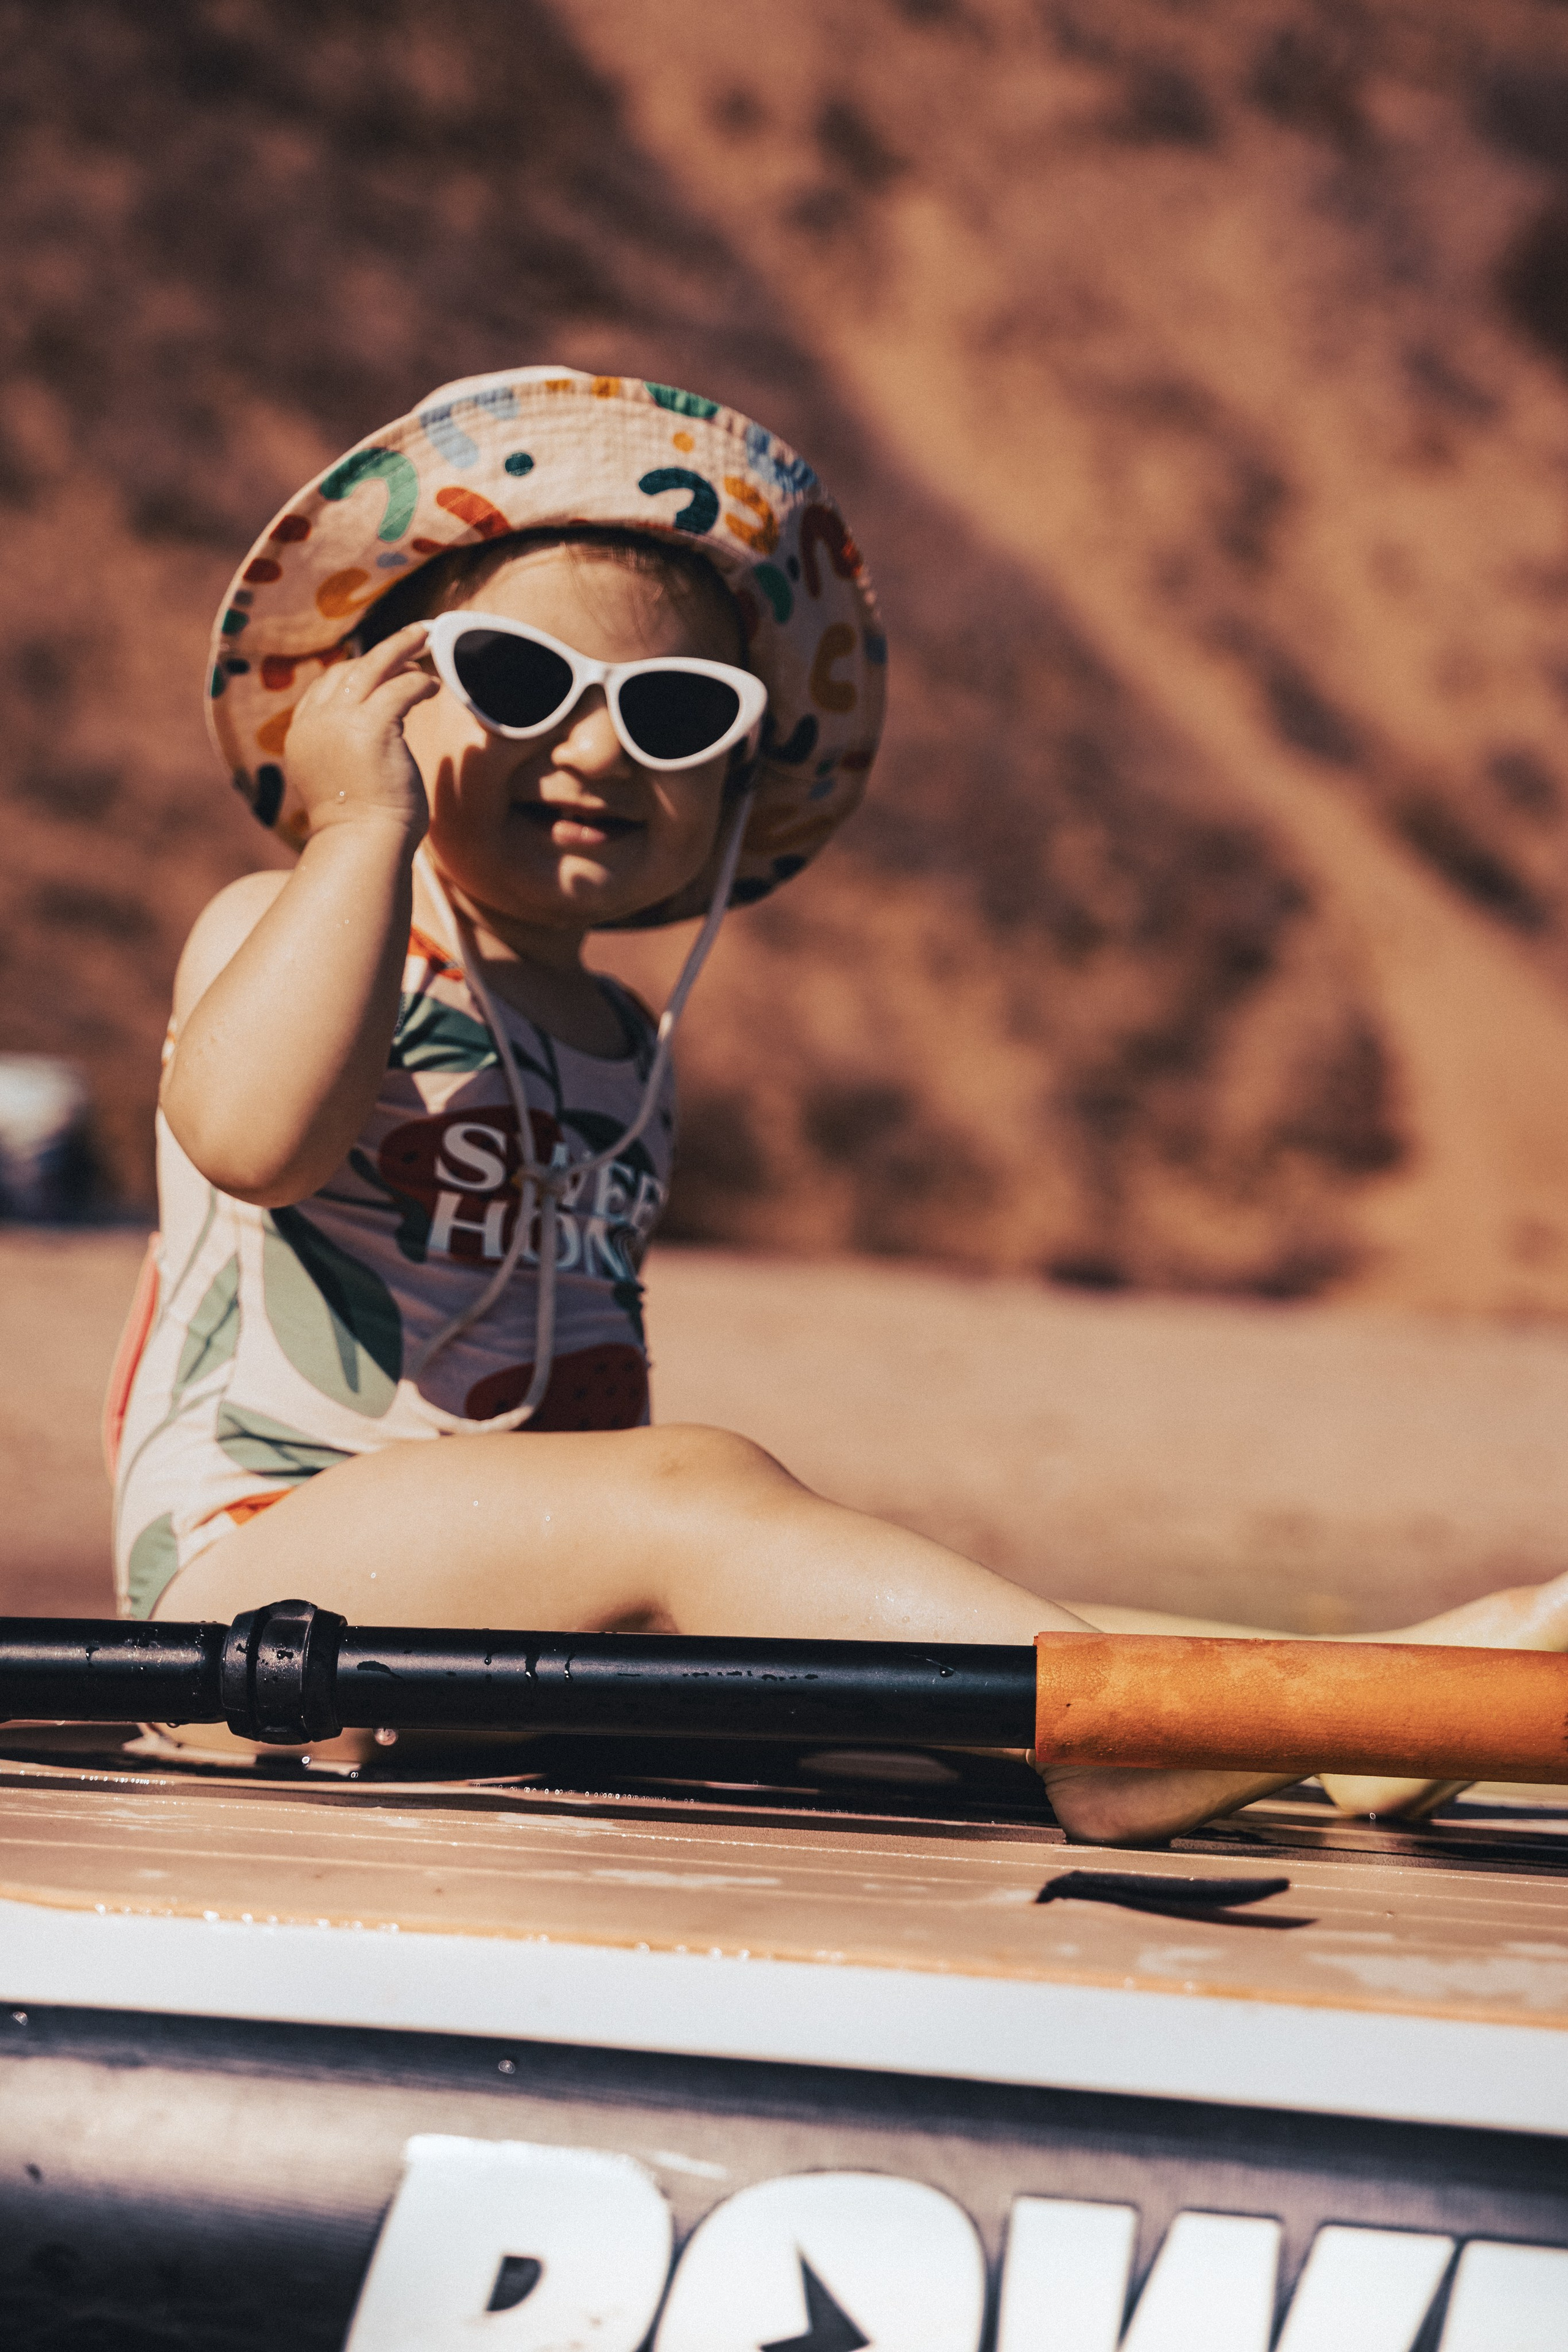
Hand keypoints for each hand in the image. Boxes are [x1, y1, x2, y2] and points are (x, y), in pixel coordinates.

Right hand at [285, 624, 439, 841]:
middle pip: (347, 670)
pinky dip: (418, 682)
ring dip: (402, 648)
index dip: (354, 674)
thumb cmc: (361, 829)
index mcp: (303, 736)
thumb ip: (345, 752)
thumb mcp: (340, 782)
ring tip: (426, 637)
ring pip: (372, 667)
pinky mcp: (372, 726)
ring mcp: (340, 722)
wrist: (362, 847)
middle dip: (382, 651)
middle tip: (413, 635)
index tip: (380, 669)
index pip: (324, 690)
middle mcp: (316, 723)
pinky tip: (433, 686)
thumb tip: (369, 745)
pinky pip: (400, 688)